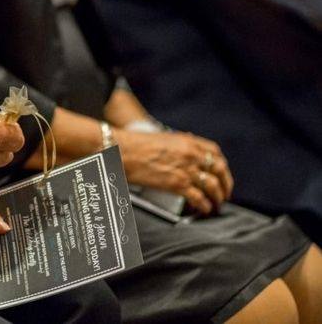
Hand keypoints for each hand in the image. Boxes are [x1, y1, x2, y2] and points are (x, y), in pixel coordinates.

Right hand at [113, 129, 233, 214]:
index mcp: (188, 141)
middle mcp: (191, 155)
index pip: (214, 152)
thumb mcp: (163, 139)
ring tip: (215, 204)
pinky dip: (204, 205)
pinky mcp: (177, 184)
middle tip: (224, 193)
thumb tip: (187, 154)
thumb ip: (179, 146)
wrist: (122, 151)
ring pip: (212, 186)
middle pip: (219, 170)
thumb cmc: (136, 145)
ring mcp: (185, 170)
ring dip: (217, 197)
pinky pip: (198, 197)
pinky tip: (203, 209)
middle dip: (225, 184)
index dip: (221, 165)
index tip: (221, 173)